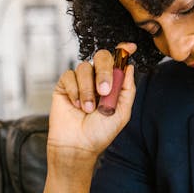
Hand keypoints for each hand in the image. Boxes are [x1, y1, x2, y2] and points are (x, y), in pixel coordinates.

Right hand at [47, 42, 137, 161]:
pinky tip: (76, 106)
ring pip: (84, 68)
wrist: (78, 145)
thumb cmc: (100, 132)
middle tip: (104, 91)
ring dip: (88, 90)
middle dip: (104, 71)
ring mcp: (80, 81)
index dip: (122, 51)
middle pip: (102, 57)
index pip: (118, 61)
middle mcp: (97, 78)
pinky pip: (69, 76)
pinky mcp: (64, 85)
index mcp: (113, 83)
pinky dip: (75, 91)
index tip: (129, 47)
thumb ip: (127, 89)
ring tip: (88, 109)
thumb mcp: (122, 112)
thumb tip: (129, 67)